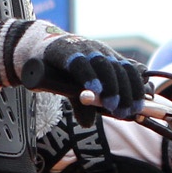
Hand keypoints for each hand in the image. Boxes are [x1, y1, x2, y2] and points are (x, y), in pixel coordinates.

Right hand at [0, 21, 146, 117]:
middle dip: (127, 91)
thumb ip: (83, 102)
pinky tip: (93, 90)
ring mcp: (82, 49)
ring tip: (113, 104)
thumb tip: (89, 123)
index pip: (131, 70)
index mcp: (107, 58)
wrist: (31, 49)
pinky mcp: (64, 50)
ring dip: (111, 86)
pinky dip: (88, 76)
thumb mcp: (73, 87)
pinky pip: (80, 63)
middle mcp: (98, 51)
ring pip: (104, 65)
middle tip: (127, 111)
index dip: (138, 88)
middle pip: (121, 69)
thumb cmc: (57, 69)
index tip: (140, 107)